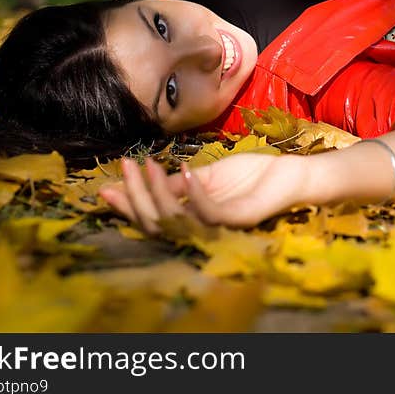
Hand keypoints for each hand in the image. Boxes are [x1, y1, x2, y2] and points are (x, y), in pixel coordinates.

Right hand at [99, 152, 312, 232]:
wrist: (289, 173)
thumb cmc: (249, 175)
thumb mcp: (204, 175)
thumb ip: (175, 182)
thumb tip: (137, 180)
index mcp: (191, 219)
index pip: (150, 220)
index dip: (126, 206)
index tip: (105, 185)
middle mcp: (202, 229)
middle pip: (156, 224)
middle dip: (135, 197)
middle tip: (125, 167)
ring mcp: (221, 227)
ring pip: (178, 220)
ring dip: (158, 192)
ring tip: (149, 164)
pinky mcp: (241, 219)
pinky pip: (209, 213)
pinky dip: (193, 193)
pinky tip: (186, 171)